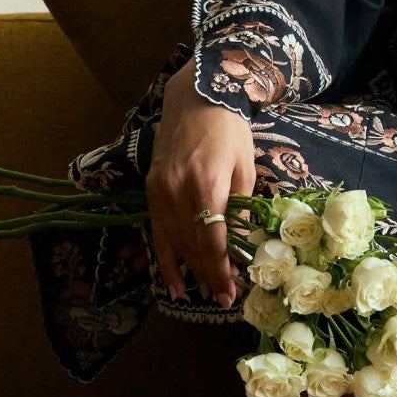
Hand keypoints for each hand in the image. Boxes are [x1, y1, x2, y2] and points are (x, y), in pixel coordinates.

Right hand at [145, 60, 256, 309]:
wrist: (196, 98)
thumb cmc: (229, 131)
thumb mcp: (245, 167)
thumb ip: (242, 207)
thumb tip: (242, 245)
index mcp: (206, 185)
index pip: (212, 241)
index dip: (221, 270)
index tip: (232, 292)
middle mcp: (177, 192)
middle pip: (192, 246)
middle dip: (209, 274)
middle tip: (225, 297)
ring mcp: (159, 191)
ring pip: (173, 242)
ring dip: (189, 271)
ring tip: (204, 294)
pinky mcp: (150, 189)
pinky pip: (157, 231)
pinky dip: (165, 258)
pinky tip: (172, 282)